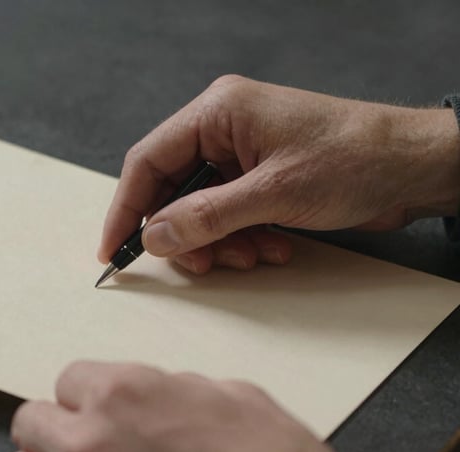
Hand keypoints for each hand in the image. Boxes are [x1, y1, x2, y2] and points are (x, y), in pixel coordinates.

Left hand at [6, 361, 342, 451]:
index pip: (66, 379)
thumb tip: (150, 397)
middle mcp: (88, 443)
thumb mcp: (229, 395)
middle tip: (82, 440)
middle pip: (30, 423)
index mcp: (121, 393)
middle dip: (57, 427)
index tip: (101, 409)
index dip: (90, 395)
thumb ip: (169, 389)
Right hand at [99, 76, 459, 273]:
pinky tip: (271, 248)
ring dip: (219, 242)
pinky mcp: (259, 179)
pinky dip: (241, 239)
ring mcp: (242, 155)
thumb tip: (153, 235)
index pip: (148, 161)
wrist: (413, 167)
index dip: (126, 208)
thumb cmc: (353, 160)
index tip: (113, 249)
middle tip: (201, 263)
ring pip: (199, 210)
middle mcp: (224, 130)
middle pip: (172, 190)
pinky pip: (227, 216)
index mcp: (218, 112)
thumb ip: (206, 216)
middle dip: (185, 233)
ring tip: (253, 255)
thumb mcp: (273, 193)